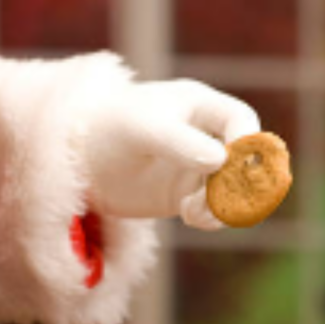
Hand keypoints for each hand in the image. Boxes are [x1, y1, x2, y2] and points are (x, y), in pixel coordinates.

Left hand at [74, 80, 259, 229]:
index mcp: (199, 105)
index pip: (242, 121)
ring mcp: (199, 167)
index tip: (228, 167)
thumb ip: (179, 141)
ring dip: (225, 205)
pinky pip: (218, 210)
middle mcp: (206, 135)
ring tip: (194, 213)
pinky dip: (213, 218)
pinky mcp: (188, 195)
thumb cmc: (107, 131)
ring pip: (236, 189)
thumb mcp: (141, 129)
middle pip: (248, 158)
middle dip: (240, 182)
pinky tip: (189, 217)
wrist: (76, 163)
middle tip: (218, 199)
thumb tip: (221, 161)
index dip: (245, 144)